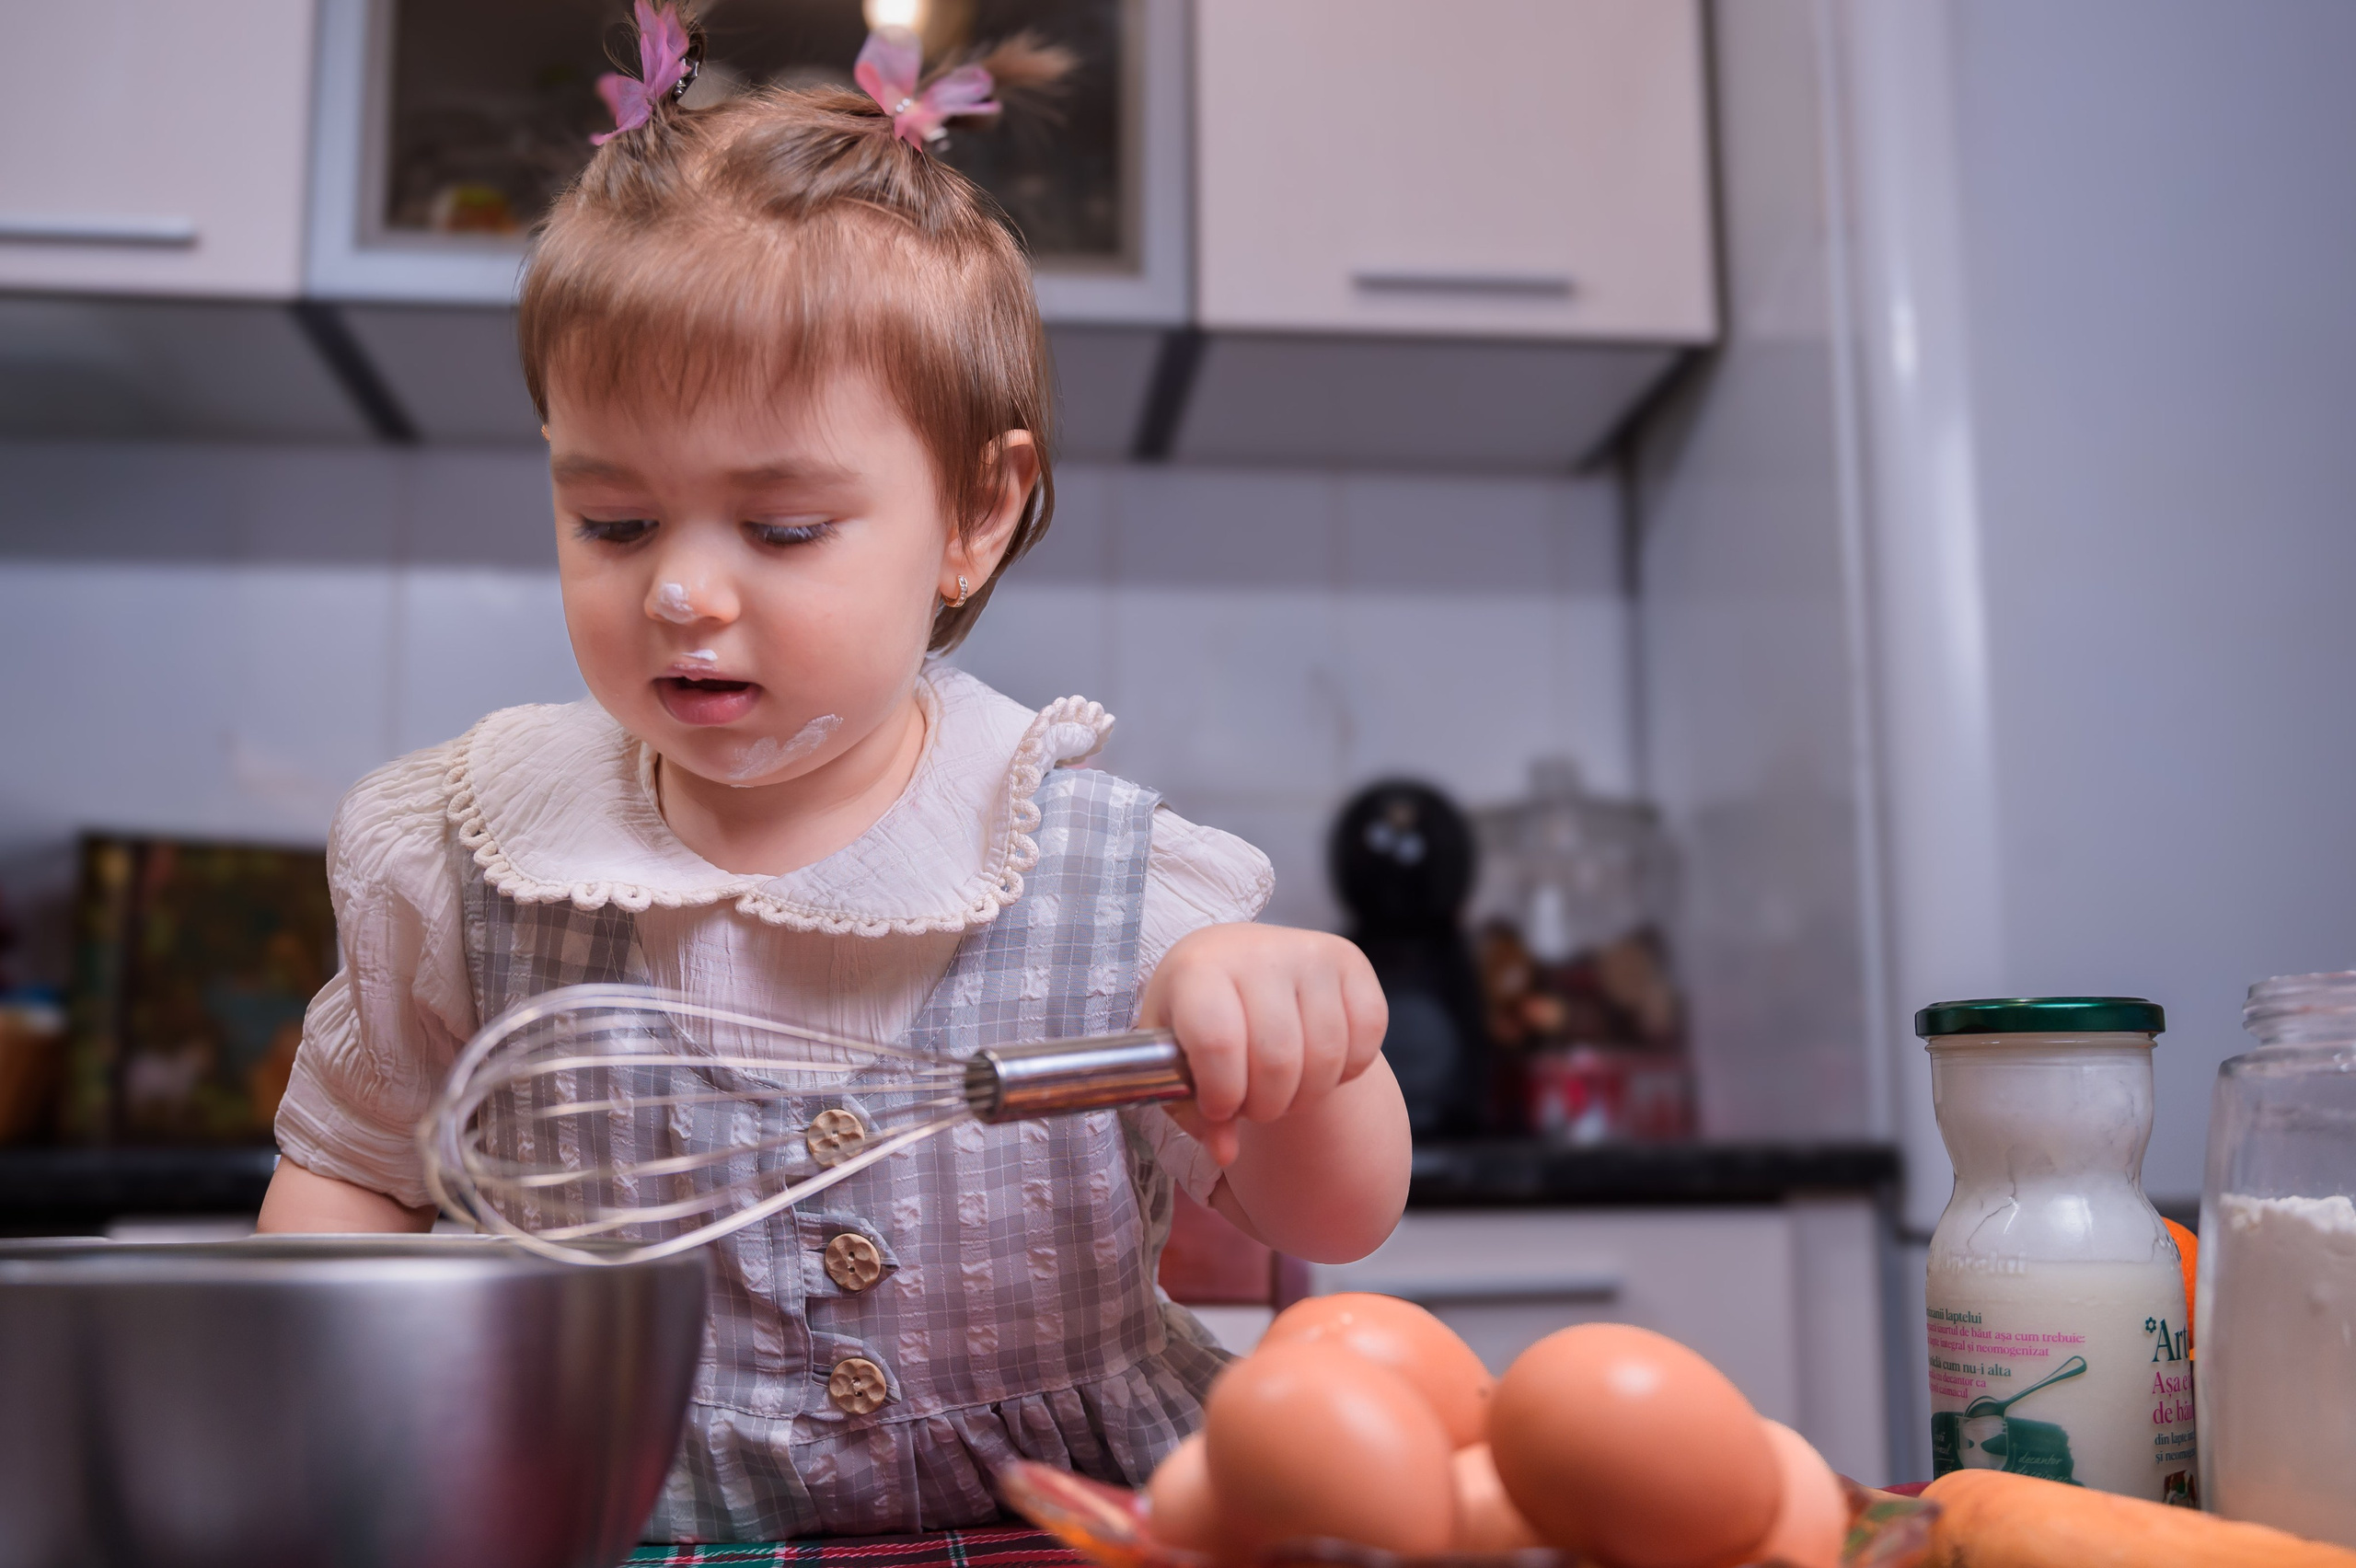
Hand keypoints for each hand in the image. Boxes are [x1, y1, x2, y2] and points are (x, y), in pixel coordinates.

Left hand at [1136, 923, 1388, 1166]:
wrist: (1233, 963)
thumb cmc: (1197, 1017)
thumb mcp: (1175, 1062)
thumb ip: (1194, 1111)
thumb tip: (1226, 1153)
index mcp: (1198, 969)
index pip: (1218, 1043)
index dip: (1222, 1096)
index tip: (1218, 1109)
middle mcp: (1258, 952)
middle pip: (1278, 1060)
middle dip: (1266, 1106)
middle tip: (1252, 1104)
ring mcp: (1309, 953)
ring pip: (1326, 1057)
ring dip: (1305, 1095)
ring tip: (1281, 1088)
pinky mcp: (1351, 962)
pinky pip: (1366, 1039)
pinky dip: (1346, 1072)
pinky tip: (1317, 1064)